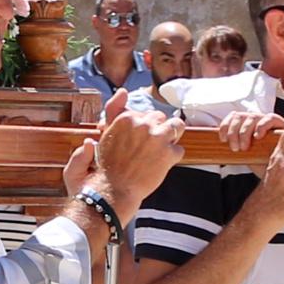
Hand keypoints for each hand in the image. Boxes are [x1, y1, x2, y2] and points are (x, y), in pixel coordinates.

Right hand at [89, 102, 179, 219]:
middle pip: (160, 118)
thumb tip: (123, 91)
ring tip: (163, 149)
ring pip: (177, 126)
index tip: (135, 141)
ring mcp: (157, 138)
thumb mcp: (105, 133)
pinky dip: (172, 158)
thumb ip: (113, 110)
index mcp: (126, 118)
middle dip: (157, 130)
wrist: (111, 192)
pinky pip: (179, 150)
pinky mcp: (168, 154)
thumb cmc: (104, 166)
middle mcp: (143, 124)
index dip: (142, 127)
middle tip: (147, 148)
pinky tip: (161, 166)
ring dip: (171, 137)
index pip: (144, 113)